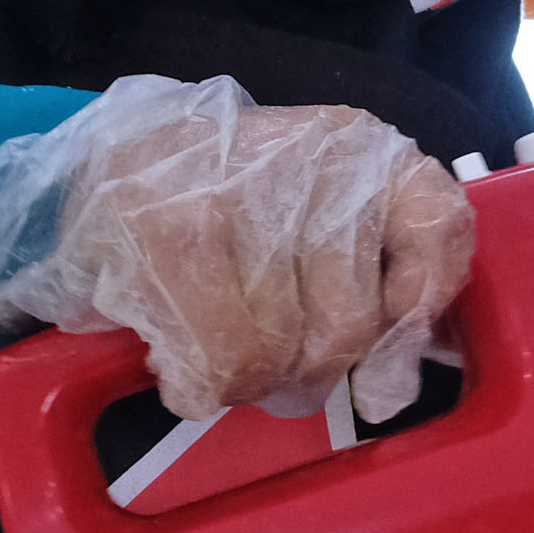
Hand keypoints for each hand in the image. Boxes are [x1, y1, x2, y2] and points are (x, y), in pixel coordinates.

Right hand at [0, 74, 471, 423]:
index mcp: (359, 147)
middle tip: (263, 347)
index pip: (438, 227)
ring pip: (278, 354)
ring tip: (212, 338)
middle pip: (349, 327)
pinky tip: (180, 359)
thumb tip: (395, 382)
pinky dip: (199, 385)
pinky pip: (217, 363)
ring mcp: (231, 192)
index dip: (419, 308)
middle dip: (304, 368)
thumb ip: (385, 274)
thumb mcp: (323, 209)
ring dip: (243, 379)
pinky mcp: (161, 234)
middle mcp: (305, 160)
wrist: (95, 163)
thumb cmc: (222, 202)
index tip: (386, 354)